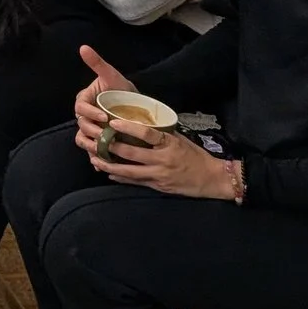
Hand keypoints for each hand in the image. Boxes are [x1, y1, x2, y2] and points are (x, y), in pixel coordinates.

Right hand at [70, 44, 134, 150]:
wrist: (139, 110)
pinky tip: (103, 163)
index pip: (81, 108)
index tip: (103, 116)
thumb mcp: (113, 76)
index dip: (90, 113)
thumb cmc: (125, 92)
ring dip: (91, 146)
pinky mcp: (98, 143)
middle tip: (106, 135)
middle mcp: (86, 117)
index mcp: (85, 101)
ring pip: (83, 140)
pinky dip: (96, 158)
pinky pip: (92, 152)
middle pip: (81, 126)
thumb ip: (97, 63)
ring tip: (103, 150)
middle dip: (92, 131)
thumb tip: (83, 47)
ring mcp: (91, 131)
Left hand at [90, 123, 238, 198]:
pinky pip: (136, 182)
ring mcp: (159, 175)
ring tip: (96, 160)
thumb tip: (141, 123)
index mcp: (170, 144)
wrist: (212, 179)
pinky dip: (121, 177)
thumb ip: (161, 134)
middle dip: (112, 148)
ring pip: (130, 171)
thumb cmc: (195, 156)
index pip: (148, 134)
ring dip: (110, 165)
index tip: (113, 122)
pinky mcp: (158, 186)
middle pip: (133, 154)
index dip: (129, 128)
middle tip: (96, 141)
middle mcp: (163, 159)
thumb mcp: (180, 140)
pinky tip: (109, 173)